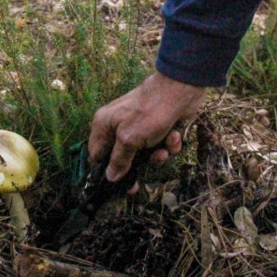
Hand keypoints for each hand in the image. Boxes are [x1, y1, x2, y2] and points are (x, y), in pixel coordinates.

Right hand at [88, 72, 205, 181]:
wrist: (180, 90)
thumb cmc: (150, 111)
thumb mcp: (130, 139)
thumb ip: (119, 159)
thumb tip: (109, 176)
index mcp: (104, 125)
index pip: (96, 155)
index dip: (103, 171)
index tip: (113, 186)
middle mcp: (118, 126)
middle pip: (121, 158)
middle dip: (133, 168)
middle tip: (136, 186)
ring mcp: (138, 127)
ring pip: (143, 154)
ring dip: (155, 156)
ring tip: (163, 149)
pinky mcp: (157, 128)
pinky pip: (159, 145)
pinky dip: (168, 144)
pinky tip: (174, 135)